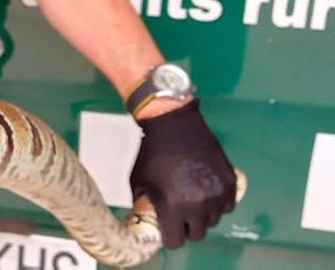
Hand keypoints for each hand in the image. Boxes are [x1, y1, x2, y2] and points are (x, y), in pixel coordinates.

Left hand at [129, 99, 236, 247]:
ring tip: (193, 198)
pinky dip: (218, 202)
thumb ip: (143, 205)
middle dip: (188, 227)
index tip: (169, 228)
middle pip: (197, 234)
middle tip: (181, 214)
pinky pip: (227, 205)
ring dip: (203, 214)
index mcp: (172, 207)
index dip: (171, 236)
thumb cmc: (151, 152)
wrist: (173, 124)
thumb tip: (143, 220)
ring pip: (213, 220)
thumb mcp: (138, 182)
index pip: (176, 241)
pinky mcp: (229, 182)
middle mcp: (197, 205)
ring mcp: (216, 194)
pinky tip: (206, 190)